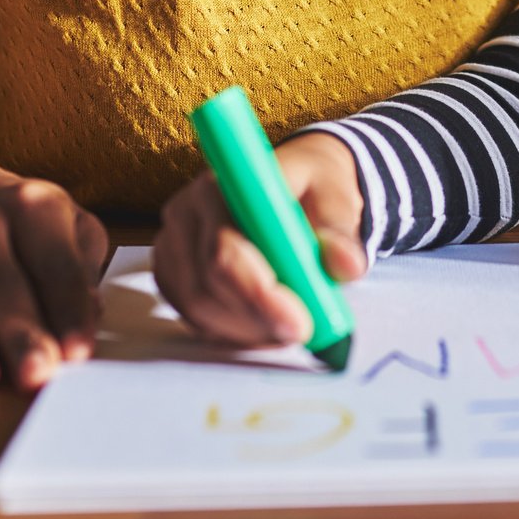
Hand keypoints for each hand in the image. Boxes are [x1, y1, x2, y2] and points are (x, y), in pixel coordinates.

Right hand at [152, 132, 367, 347]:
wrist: (294, 185)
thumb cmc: (312, 188)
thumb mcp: (337, 196)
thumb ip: (341, 230)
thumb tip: (346, 265)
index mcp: (222, 185)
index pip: (224, 251)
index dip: (259, 294)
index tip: (300, 324)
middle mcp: (186, 212)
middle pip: (205, 287)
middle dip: (258, 320)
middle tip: (303, 333)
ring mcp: (172, 245)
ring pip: (199, 310)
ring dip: (248, 330)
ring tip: (291, 325)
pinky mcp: (172, 274)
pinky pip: (194, 319)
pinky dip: (233, 333)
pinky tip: (266, 325)